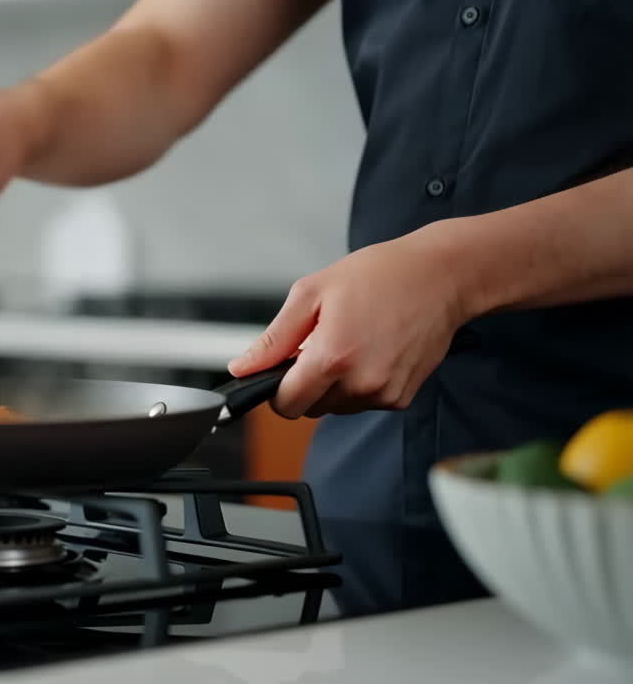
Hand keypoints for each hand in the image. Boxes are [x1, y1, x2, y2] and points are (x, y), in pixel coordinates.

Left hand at [227, 226, 470, 418]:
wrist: (441, 276)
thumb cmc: (379, 275)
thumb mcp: (311, 294)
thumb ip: (273, 339)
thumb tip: (242, 368)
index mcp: (332, 357)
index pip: (286, 405)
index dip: (276, 389)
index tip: (281, 369)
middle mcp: (361, 383)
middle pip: (310, 408)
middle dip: (305, 383)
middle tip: (321, 343)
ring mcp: (385, 393)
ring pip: (337, 406)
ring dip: (334, 384)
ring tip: (351, 341)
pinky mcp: (402, 397)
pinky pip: (365, 402)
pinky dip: (360, 384)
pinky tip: (372, 350)